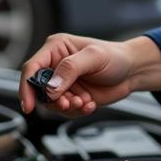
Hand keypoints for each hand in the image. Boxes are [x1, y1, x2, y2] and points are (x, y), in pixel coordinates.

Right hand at [18, 33, 160, 115]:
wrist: (132, 72)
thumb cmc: (115, 57)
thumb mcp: (94, 57)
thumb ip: (70, 69)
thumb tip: (51, 87)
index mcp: (55, 48)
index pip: (32, 68)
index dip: (27, 87)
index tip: (29, 105)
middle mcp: (56, 66)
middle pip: (39, 89)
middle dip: (54, 100)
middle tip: (70, 102)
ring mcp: (63, 83)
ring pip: (51, 103)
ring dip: (67, 106)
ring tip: (84, 101)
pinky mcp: (72, 96)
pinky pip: (65, 110)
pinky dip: (77, 111)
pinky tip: (90, 103)